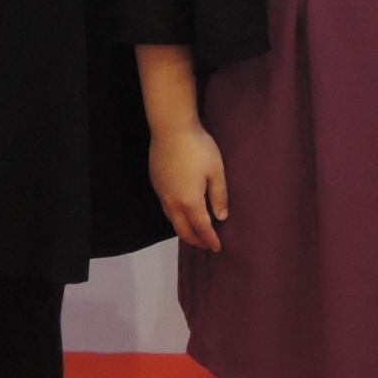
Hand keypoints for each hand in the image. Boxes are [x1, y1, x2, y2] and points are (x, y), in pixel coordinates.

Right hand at [151, 123, 228, 251]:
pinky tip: (182, 213)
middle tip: (207, 245)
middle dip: (195, 240)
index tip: (217, 248)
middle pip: (182, 230)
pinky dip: (175, 217)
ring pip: (172, 220)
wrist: (171, 129)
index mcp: (189, 201)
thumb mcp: (216, 171)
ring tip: (195, 233)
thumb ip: (219, 196)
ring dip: (184, 230)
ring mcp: (161, 194)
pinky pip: (166, 209)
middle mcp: (172, 202)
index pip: (201, 227)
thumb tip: (221, 217)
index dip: (210, 239)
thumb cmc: (198, 148)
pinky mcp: (156, 184)